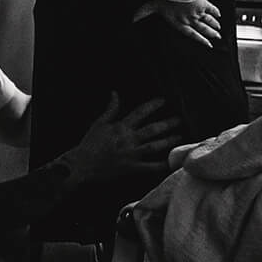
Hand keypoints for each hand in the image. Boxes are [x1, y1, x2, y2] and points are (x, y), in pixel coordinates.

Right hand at [63, 94, 186, 183]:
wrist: (81, 164)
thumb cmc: (89, 144)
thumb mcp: (99, 123)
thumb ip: (110, 109)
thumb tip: (115, 93)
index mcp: (120, 127)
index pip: (140, 112)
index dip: (152, 105)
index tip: (163, 100)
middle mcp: (128, 139)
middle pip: (152, 129)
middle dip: (167, 124)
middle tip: (179, 120)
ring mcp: (131, 154)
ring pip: (154, 146)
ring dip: (168, 141)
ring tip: (180, 136)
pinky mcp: (131, 168)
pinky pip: (149, 167)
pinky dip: (161, 165)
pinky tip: (172, 162)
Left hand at [137, 0, 221, 47]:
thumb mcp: (153, 3)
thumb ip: (144, 11)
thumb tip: (132, 18)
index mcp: (179, 21)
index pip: (191, 34)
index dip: (200, 40)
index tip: (208, 44)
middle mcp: (190, 19)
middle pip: (203, 29)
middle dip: (210, 34)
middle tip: (217, 37)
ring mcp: (198, 12)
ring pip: (208, 21)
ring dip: (214, 25)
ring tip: (219, 30)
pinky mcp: (203, 3)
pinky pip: (211, 9)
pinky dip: (215, 12)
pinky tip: (219, 15)